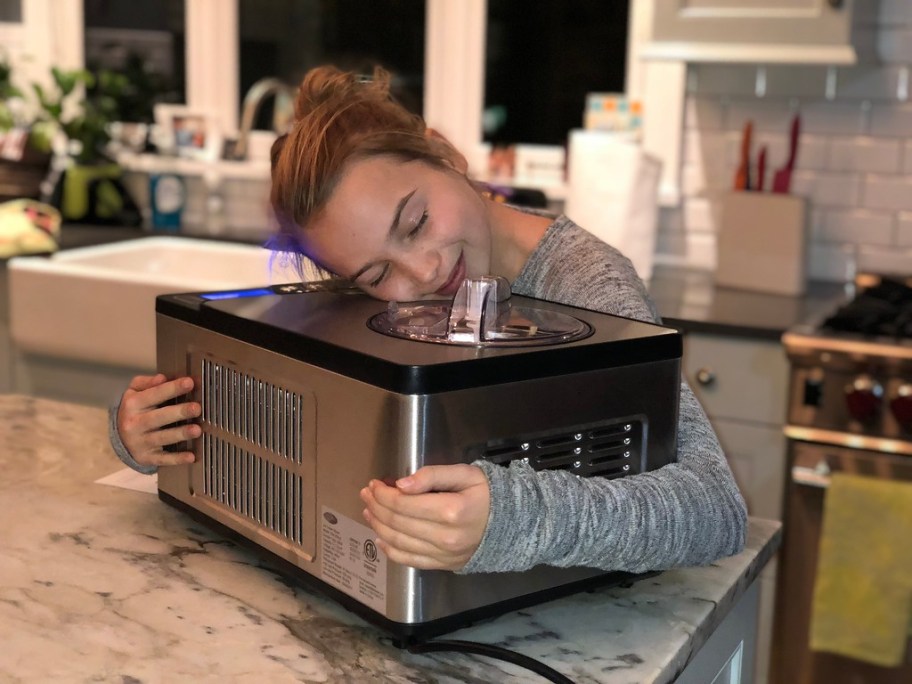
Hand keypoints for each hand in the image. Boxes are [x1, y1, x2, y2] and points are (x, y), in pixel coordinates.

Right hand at [116, 374, 200, 466]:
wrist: (119, 437)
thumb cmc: (135, 410)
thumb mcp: (133, 393)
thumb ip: (146, 383)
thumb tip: (162, 378)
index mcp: (132, 404)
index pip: (154, 394)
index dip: (172, 388)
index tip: (190, 382)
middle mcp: (134, 424)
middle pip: (159, 417)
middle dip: (178, 412)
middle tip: (197, 408)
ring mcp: (140, 442)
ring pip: (162, 438)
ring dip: (180, 434)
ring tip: (197, 430)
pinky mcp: (147, 458)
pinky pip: (163, 459)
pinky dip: (177, 459)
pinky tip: (191, 457)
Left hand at [360, 464, 489, 570]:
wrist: (511, 524)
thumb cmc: (487, 494)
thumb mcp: (465, 474)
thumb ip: (433, 475)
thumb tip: (402, 485)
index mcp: (451, 510)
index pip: (404, 503)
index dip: (383, 493)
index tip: (375, 484)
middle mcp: (444, 536)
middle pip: (397, 522)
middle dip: (376, 506)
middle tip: (367, 494)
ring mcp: (443, 554)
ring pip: (398, 542)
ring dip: (378, 525)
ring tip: (369, 511)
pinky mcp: (442, 565)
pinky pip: (409, 560)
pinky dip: (390, 550)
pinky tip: (380, 537)